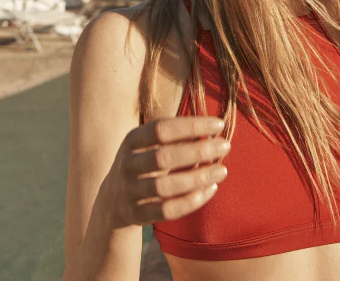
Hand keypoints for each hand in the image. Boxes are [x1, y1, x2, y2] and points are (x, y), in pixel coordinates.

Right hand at [102, 116, 228, 227]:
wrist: (113, 200)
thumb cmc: (144, 162)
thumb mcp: (150, 144)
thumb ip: (175, 137)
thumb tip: (212, 128)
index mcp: (131, 140)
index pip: (162, 129)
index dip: (191, 125)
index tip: (218, 124)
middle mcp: (127, 164)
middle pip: (163, 158)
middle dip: (198, 151)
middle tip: (226, 145)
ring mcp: (129, 191)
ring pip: (165, 187)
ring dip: (198, 178)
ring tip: (222, 170)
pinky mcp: (136, 215)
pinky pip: (167, 210)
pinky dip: (191, 201)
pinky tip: (211, 189)